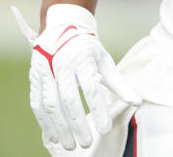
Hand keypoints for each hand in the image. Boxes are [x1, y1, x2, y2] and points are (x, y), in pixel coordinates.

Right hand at [11, 3, 140, 149]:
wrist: (62, 29)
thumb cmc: (88, 50)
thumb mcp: (105, 61)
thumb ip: (119, 83)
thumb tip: (137, 101)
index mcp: (83, 59)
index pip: (92, 89)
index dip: (98, 110)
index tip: (105, 128)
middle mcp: (62, 65)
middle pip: (69, 100)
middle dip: (77, 124)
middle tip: (86, 143)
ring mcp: (46, 72)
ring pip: (51, 104)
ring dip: (59, 127)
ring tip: (69, 144)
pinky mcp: (35, 78)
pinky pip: (37, 103)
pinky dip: (44, 121)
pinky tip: (53, 135)